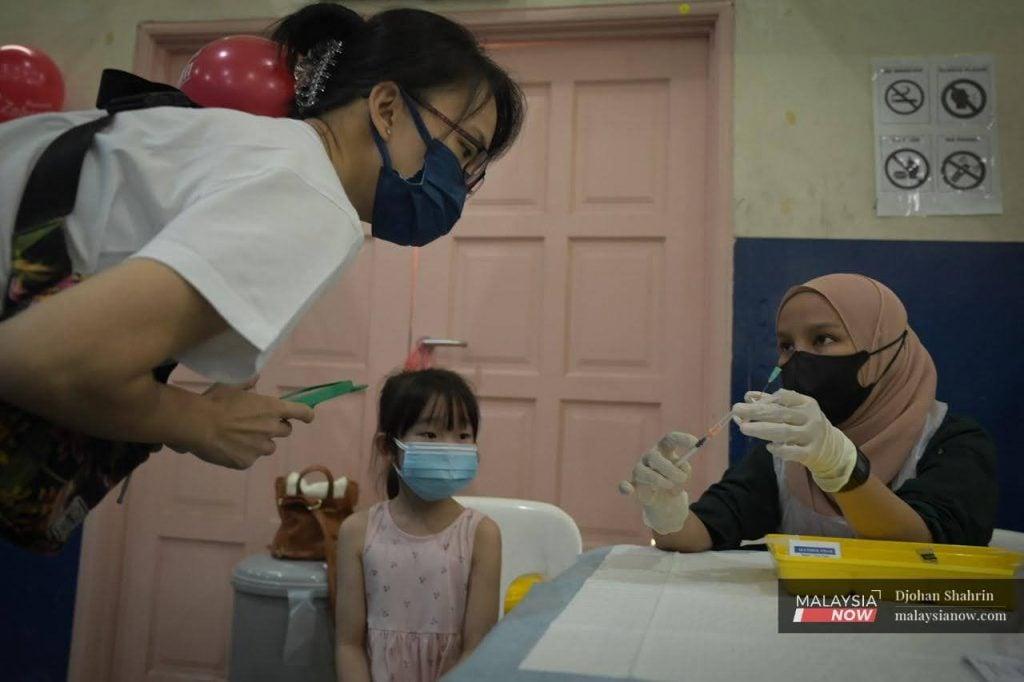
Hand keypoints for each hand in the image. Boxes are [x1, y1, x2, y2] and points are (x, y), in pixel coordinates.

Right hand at [174, 378, 314, 469]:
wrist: (197, 424)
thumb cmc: (216, 401)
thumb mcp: (232, 385)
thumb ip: (248, 383)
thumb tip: (256, 377)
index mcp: (272, 408)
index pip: (301, 412)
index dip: (306, 414)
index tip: (307, 416)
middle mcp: (271, 429)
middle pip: (285, 431)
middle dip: (276, 427)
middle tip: (258, 424)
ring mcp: (260, 448)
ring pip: (268, 447)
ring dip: (260, 442)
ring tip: (240, 437)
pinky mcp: (246, 462)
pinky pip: (250, 458)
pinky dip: (243, 454)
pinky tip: (228, 447)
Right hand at [630, 432, 697, 533]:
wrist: (667, 500)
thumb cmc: (676, 480)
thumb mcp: (685, 474)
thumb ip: (684, 471)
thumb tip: (679, 469)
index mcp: (664, 449)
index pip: (670, 438)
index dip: (681, 438)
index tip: (695, 442)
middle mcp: (650, 456)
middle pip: (654, 456)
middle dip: (669, 468)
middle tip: (682, 478)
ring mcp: (639, 470)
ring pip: (643, 471)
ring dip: (658, 480)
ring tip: (669, 486)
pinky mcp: (633, 485)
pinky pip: (626, 485)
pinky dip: (626, 487)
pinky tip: (629, 490)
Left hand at [732, 388, 856, 491]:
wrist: (831, 448)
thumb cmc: (804, 424)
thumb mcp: (795, 410)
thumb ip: (772, 403)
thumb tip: (747, 396)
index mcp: (806, 403)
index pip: (785, 397)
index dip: (765, 398)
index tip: (748, 400)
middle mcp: (810, 418)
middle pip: (780, 414)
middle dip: (756, 411)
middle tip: (736, 410)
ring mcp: (810, 436)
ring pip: (784, 432)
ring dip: (761, 430)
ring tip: (743, 428)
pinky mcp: (809, 453)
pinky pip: (792, 452)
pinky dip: (779, 449)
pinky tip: (768, 447)